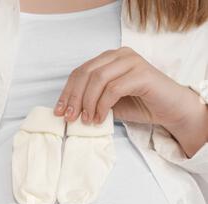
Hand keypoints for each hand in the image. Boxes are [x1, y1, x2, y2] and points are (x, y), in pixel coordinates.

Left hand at [54, 47, 207, 155]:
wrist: (170, 110)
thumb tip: (69, 111)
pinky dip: (103, 106)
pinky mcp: (141, 74)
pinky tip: (100, 119)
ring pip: (98, 79)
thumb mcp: (109, 104)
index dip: (67, 92)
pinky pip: (114, 88)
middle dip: (74, 98)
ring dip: (88, 103)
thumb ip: (92, 101)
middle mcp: (119, 55)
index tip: (59, 112)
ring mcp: (131, 62)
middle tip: (69, 118)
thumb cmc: (141, 106)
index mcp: (109, 59)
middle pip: (86, 73)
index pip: (80, 72)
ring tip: (86, 121)